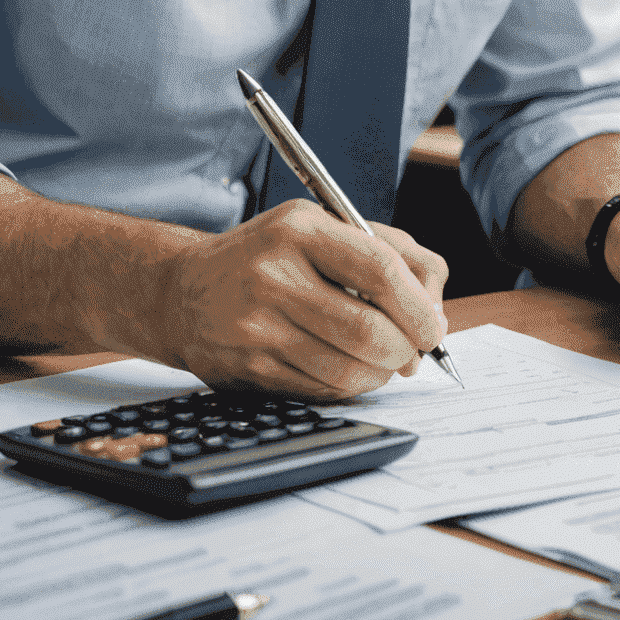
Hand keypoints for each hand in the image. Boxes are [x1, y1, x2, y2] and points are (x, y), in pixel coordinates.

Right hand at [162, 200, 448, 397]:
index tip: (435, 326)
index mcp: (300, 230)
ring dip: (381, 373)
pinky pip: (323, 391)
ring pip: (350, 370)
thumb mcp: (321, 228)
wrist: (183, 290)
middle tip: (413, 352)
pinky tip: (343, 367)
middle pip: (370, 330)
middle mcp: (274, 275)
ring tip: (380, 360)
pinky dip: (348, 386)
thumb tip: (437, 308)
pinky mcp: (249, 368)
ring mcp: (257, 326)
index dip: (420, 306)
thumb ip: (389, 251)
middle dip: (407, 350)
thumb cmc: (269, 256)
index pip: (380, 269)